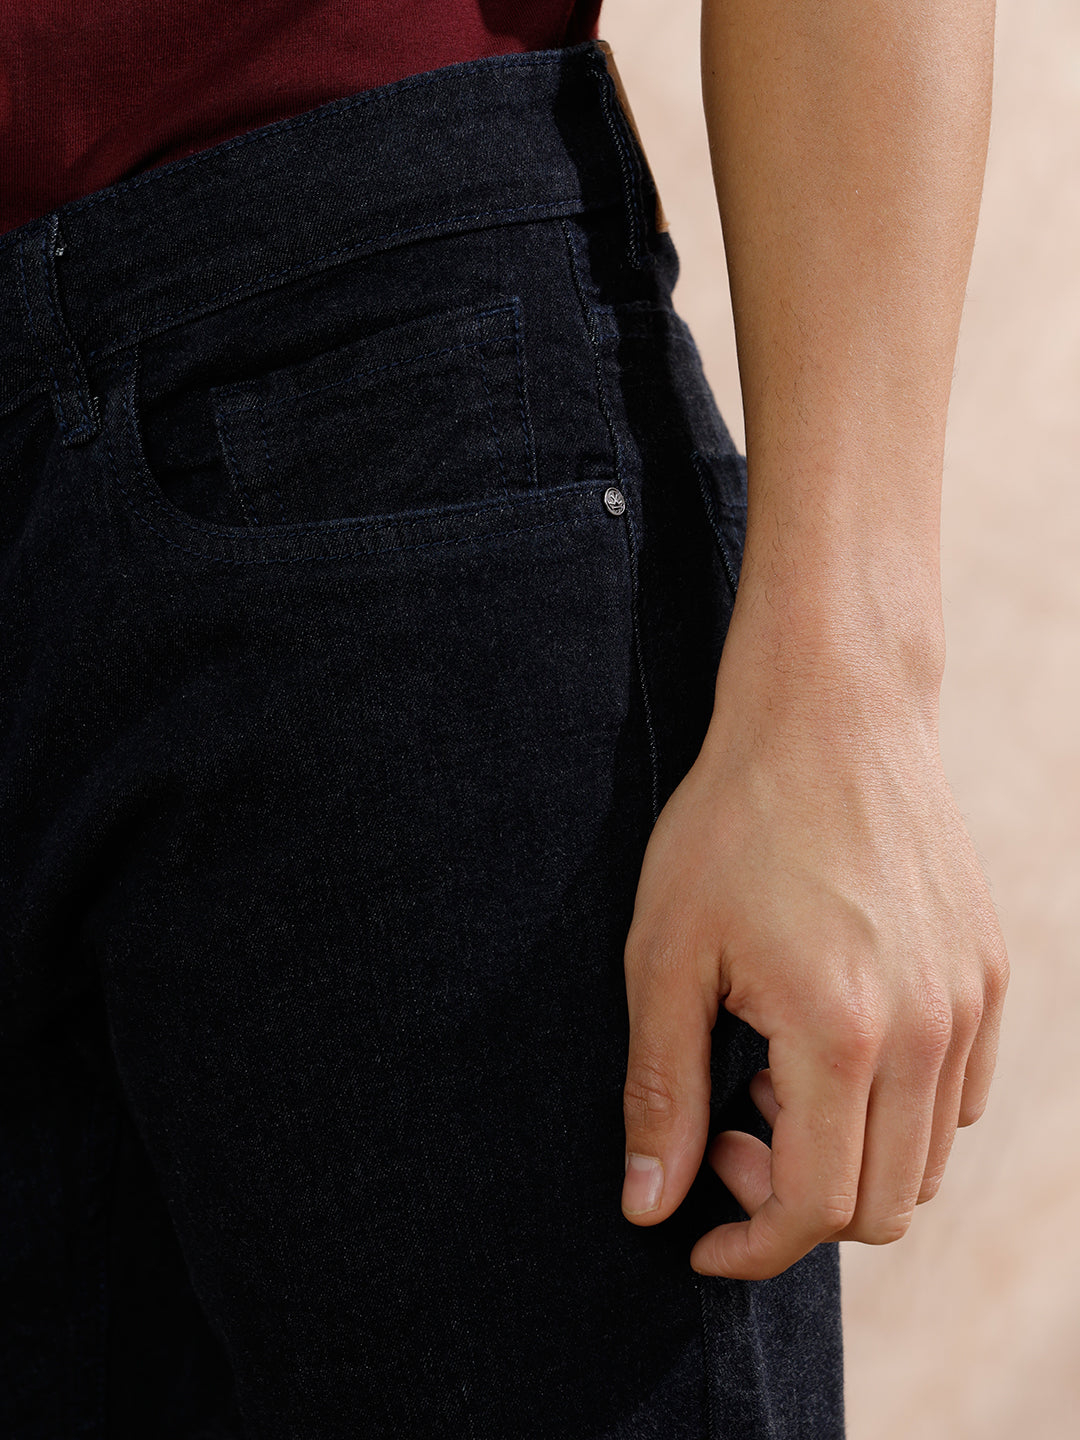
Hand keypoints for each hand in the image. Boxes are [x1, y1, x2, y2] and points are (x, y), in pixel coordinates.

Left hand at [618, 637, 1008, 1280]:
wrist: (830, 714)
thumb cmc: (734, 822)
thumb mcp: (667, 954)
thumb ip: (661, 1091)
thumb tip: (648, 1205)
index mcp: (844, 1034)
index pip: (817, 1209)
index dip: (750, 1243)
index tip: (696, 1231)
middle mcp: (932, 1033)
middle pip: (885, 1205)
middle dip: (794, 1203)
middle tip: (724, 1130)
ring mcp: (974, 1003)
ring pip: (929, 1158)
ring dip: (849, 1156)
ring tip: (774, 1073)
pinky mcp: (992, 973)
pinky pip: (962, 1095)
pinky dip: (900, 1110)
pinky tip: (835, 1045)